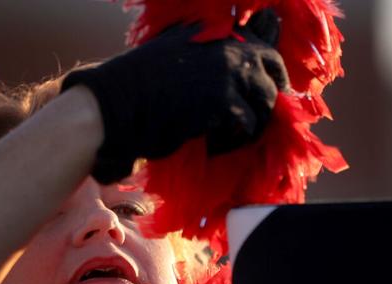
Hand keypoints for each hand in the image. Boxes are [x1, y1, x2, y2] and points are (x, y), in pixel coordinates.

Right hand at [61, 9, 288, 183]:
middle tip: (256, 125)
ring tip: (230, 137)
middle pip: (273, 76)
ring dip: (252, 125)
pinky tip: (214, 144)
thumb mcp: (178, 51)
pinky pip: (248, 125)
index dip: (273, 76)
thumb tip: (236, 67)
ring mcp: (228, 70)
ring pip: (265, 103)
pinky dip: (234, 140)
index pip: (267, 50)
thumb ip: (210, 52)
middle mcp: (229, 44)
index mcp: (219, 30)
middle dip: (270, 103)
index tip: (268, 97)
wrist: (118, 102)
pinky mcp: (224, 99)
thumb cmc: (141, 83)